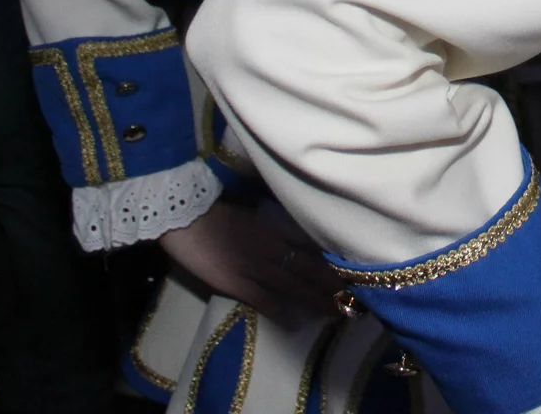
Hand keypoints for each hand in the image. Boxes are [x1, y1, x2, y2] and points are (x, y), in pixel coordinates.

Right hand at [157, 200, 336, 326]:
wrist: (184, 217)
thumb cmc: (216, 214)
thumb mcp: (253, 218)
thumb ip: (274, 231)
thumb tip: (293, 243)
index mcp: (276, 230)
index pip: (313, 247)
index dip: (333, 263)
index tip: (353, 275)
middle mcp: (272, 248)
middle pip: (310, 268)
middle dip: (333, 285)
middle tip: (356, 301)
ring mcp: (254, 266)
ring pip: (294, 285)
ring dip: (317, 300)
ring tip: (337, 313)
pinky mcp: (235, 282)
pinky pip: (263, 299)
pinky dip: (280, 313)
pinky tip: (295, 325)